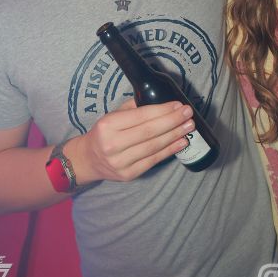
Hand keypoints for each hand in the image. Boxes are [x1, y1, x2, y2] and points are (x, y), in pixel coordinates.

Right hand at [65, 100, 193, 182]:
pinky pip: (153, 160)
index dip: (162, 111)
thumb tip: (162, 102)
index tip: (178, 105)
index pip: (141, 116)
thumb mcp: (113, 115)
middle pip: (149, 132)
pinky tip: (181, 142)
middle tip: (188, 114)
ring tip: (189, 127)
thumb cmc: (105, 132)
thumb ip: (134, 107)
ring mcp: (120, 162)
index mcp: (108, 125)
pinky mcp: (128, 174)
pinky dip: (170, 150)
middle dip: (172, 121)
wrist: (88, 159)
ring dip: (175, 135)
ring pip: (154, 146)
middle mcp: (113, 144)